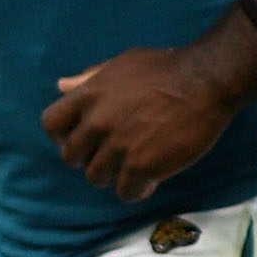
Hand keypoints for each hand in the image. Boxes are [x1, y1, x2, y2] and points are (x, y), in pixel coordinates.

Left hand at [42, 41, 243, 202]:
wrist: (205, 80)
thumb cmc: (166, 68)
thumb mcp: (122, 64)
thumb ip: (90, 78)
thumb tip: (61, 85)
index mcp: (89, 94)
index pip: (50, 123)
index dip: (62, 134)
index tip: (82, 137)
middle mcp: (97, 121)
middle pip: (71, 157)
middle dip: (89, 158)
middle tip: (112, 154)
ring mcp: (118, 145)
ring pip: (96, 177)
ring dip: (114, 175)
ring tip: (135, 164)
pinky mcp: (141, 166)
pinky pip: (125, 193)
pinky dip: (137, 189)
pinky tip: (151, 179)